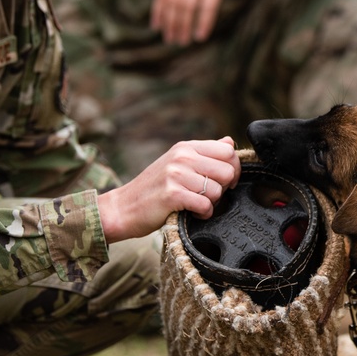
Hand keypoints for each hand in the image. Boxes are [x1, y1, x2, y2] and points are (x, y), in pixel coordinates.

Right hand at [97, 136, 241, 242]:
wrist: (123, 207)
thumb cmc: (154, 188)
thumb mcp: (178, 163)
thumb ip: (205, 153)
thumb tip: (229, 141)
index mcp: (186, 147)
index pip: (228, 151)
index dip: (233, 169)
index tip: (224, 182)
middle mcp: (182, 157)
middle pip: (227, 171)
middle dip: (224, 188)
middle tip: (208, 196)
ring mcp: (176, 174)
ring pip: (217, 191)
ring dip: (211, 204)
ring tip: (195, 204)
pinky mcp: (172, 194)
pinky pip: (205, 205)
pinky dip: (203, 214)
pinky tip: (191, 212)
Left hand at [150, 0, 255, 45]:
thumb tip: (175, 1)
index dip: (158, 11)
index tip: (156, 27)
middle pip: (173, 1)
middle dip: (170, 23)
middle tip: (171, 40)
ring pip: (187, 5)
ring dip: (183, 26)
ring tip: (183, 41)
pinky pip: (207, 6)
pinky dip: (203, 22)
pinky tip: (201, 35)